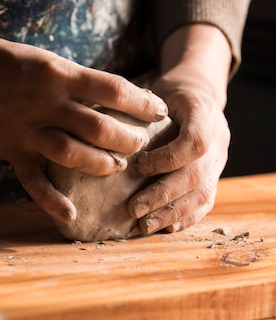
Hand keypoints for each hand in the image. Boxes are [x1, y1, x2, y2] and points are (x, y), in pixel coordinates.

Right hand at [0, 0, 167, 222]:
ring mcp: (27, 130)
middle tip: (142, 145)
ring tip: (118, 167)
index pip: (113, 89)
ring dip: (100, 164)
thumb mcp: (45, 61)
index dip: (141, 103)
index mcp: (58, 74)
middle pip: (98, 126)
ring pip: (72, 153)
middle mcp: (45, 103)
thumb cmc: (4, 62)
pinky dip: (51, 200)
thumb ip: (74, 82)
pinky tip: (70, 213)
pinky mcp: (11, 151)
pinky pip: (33, 180)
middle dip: (127, 139)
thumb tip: (110, 99)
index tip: (159, 110)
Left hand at [127, 25, 231, 233]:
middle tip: (134, 209)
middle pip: (197, 175)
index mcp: (205, 114)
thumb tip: (99, 128)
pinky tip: (164, 228)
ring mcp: (220, 161)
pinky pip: (205, 204)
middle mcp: (219, 140)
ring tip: (145, 225)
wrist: (198, 93)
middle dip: (163, 195)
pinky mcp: (215, 178)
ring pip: (203, 195)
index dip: (168, 158)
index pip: (195, 142)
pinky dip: (184, 218)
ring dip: (172, 213)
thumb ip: (136, 109)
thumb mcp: (154, 91)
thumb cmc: (167, 94)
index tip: (139, 166)